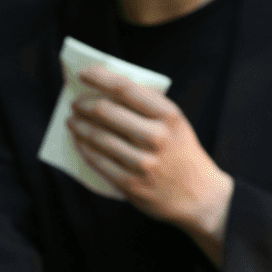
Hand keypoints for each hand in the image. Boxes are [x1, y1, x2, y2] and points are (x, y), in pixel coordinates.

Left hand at [67, 66, 233, 265]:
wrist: (199, 197)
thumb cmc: (182, 154)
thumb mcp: (176, 125)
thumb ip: (149, 108)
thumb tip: (109, 90)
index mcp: (169, 116)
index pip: (126, 89)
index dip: (100, 78)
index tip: (84, 74)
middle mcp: (156, 137)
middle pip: (106, 112)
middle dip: (84, 105)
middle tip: (75, 103)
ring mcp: (143, 162)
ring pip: (98, 137)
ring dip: (79, 127)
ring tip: (72, 121)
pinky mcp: (131, 184)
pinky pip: (99, 161)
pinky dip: (84, 148)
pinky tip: (79, 142)